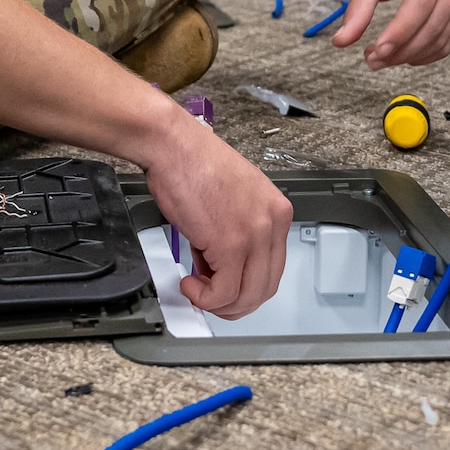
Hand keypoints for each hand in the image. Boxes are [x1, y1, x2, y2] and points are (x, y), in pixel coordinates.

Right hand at [139, 110, 292, 318]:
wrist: (173, 146)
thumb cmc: (193, 163)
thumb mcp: (231, 200)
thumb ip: (235, 234)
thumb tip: (219, 266)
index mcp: (277, 210)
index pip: (273, 266)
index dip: (246, 283)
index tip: (225, 283)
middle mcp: (273, 222)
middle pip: (265, 287)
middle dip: (235, 301)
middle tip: (211, 296)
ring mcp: (255, 235)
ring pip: (247, 295)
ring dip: (219, 303)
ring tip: (198, 290)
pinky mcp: (231, 245)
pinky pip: (224, 292)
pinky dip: (205, 298)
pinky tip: (191, 285)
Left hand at [333, 0, 449, 68]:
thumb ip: (358, 7)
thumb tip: (343, 40)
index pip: (421, 4)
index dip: (400, 32)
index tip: (378, 50)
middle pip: (433, 25)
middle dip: (402, 49)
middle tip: (373, 60)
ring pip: (441, 39)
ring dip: (410, 56)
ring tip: (381, 59)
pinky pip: (446, 42)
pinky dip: (423, 55)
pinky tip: (401, 55)